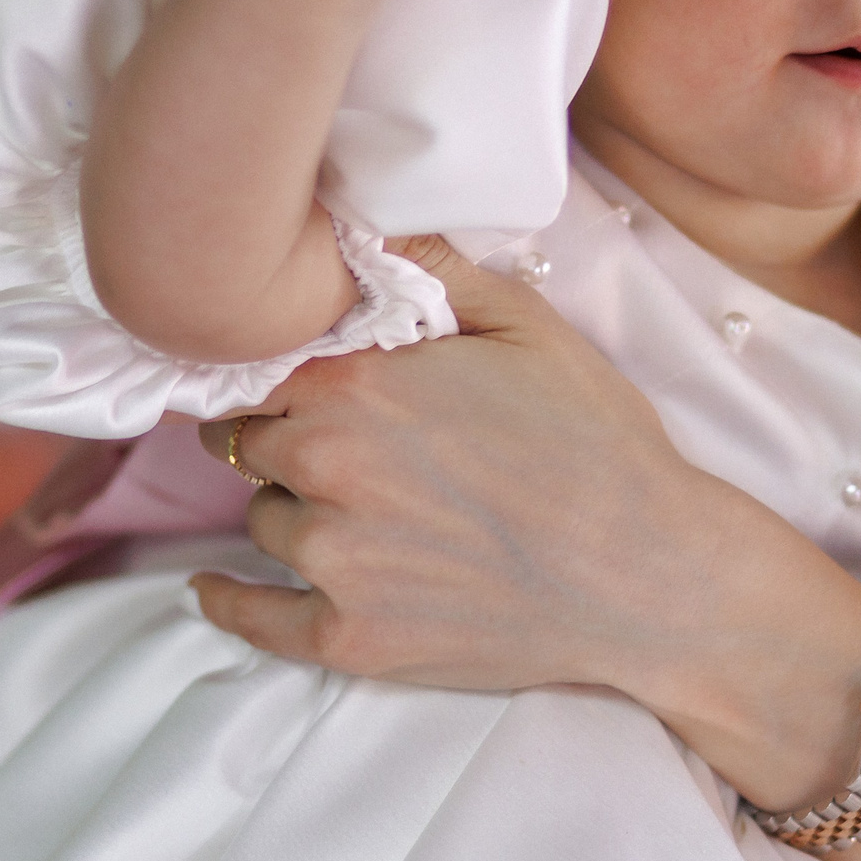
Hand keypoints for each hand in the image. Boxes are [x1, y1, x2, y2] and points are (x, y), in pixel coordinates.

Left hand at [189, 236, 704, 693]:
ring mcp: (333, 562)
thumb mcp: (527, 327)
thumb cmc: (598, 445)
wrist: (649, 575)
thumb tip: (354, 221)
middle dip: (285, 440)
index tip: (292, 382)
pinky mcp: (350, 638)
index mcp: (356, 387)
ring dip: (293, 512)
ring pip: (264, 523)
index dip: (277, 373)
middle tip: (338, 446)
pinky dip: (227, 603)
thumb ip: (429, 268)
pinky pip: (253, 618)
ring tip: (359, 511)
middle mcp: (326, 471)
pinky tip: (211, 591)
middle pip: (251, 445)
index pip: (258, 368)